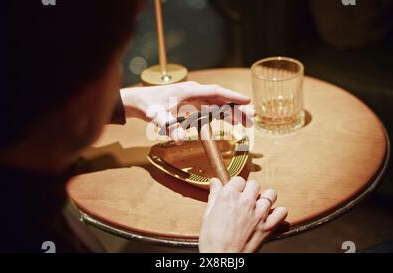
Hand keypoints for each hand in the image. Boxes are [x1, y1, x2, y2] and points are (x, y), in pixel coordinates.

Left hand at [120, 81, 253, 143]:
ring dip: (232, 113)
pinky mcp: (192, 106)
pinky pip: (211, 110)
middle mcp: (196, 93)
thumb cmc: (149, 106)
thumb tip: (181, 139)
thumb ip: (170, 127)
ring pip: (218, 105)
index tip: (247, 101)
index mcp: (191, 91)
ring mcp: (195, 99)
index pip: (216, 92)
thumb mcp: (158, 116)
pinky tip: (232, 122)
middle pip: (221, 99)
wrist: (140, 102)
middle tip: (253, 117)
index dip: (232, 96)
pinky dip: (222, 115)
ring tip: (248, 123)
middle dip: (238, 108)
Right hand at [199, 177, 287, 252]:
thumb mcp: (208, 215)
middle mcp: (246, 202)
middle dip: (250, 190)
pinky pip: (282, 212)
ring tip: (259, 205)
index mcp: (229, 196)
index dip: (236, 186)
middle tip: (246, 200)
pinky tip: (270, 216)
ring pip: (270, 194)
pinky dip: (278, 213)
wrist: (222, 259)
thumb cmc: (212, 240)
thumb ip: (214, 195)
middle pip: (255, 184)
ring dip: (265, 198)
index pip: (238, 180)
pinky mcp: (268, 226)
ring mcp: (259, 214)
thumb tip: (215, 182)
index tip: (235, 192)